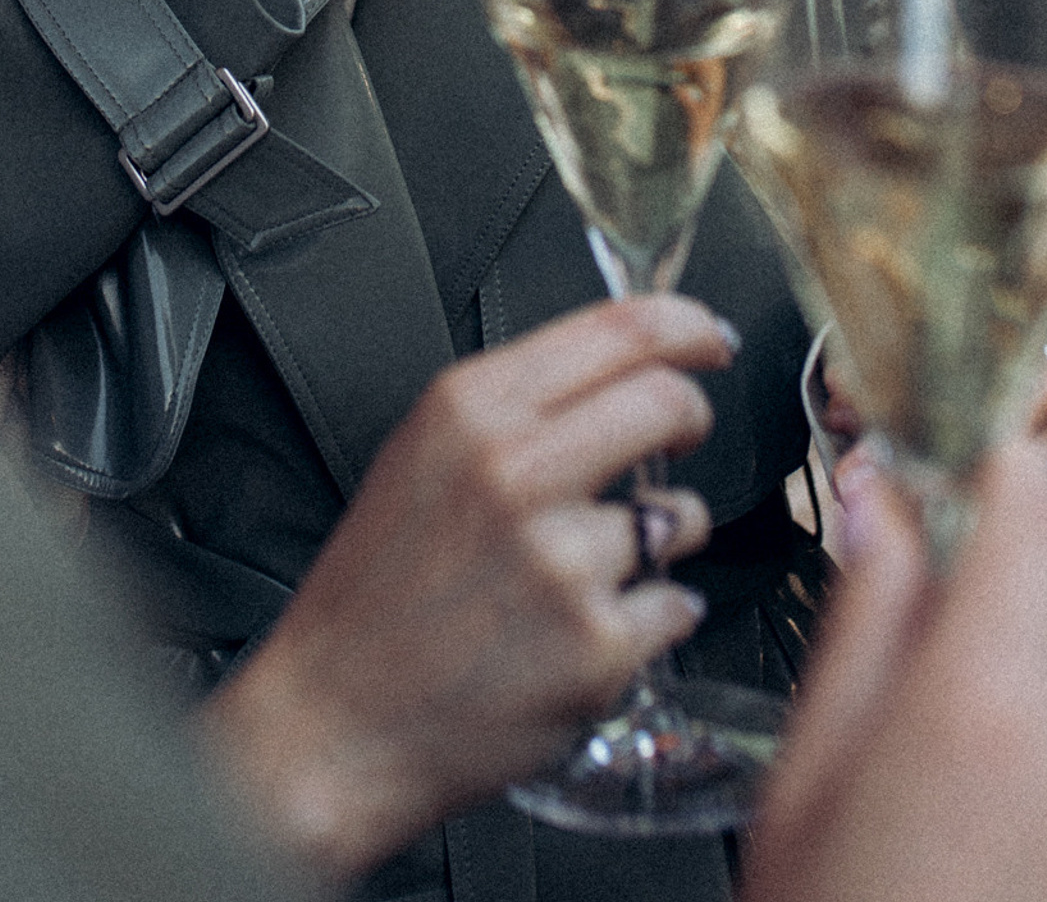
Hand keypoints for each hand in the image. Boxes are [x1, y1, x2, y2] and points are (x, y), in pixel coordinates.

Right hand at [199, 294, 728, 881]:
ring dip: (660, 537)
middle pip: (669, 402)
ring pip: (681, 515)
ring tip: (592, 568)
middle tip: (679, 440)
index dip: (687, 326)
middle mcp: (516, 471)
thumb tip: (626, 362)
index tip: (710, 338)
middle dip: (690, 418)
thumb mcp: (423, 453)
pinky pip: (675, 606)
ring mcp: (561, 562)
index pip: (620, 329)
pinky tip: (585, 631)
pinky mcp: (595, 647)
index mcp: (471, 409)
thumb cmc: (377, 591)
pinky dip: (648, 619)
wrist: (336, 721)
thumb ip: (516, 403)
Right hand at [742, 442, 1046, 901]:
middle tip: (912, 687)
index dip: (996, 466)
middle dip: (991, 620)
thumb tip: (881, 508)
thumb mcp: (809, 771)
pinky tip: (996, 859)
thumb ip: (865, 620)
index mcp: (987, 694)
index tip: (962, 461)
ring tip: (944, 804)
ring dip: (1030, 720)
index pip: (1036, 504)